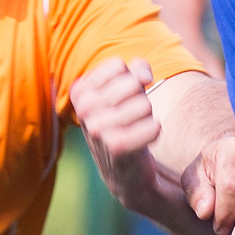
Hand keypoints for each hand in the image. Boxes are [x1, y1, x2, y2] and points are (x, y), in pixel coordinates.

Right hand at [69, 56, 161, 201]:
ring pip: (144, 104)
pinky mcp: (116, 147)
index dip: (132, 77)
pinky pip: (153, 126)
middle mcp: (83, 109)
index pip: (118, 66)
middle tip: (132, 116)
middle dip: (140, 98)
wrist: (123, 169)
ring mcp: (97, 129)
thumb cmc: (126, 121)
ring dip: (147, 116)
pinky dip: (155, 131)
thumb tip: (144, 77)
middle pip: (132, 84)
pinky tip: (145, 139)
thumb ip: (136, 70)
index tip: (127, 95)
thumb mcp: (127, 90)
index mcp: (80, 91)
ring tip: (136, 128)